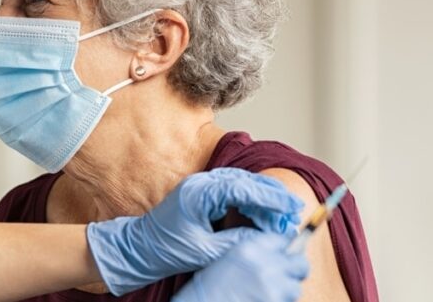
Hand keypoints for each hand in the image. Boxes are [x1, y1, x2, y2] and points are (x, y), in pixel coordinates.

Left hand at [86, 168, 302, 294]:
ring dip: (263, 200)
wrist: (139, 249)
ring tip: (282, 216)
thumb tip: (266, 238)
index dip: (271, 197)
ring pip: (242, 185)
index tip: (291, 207)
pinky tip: (262, 216)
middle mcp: (201, 183)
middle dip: (272, 197)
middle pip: (246, 182)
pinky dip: (250, 202)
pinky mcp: (203, 194)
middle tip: (293, 211)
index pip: (243, 188)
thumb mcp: (206, 251)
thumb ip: (237, 242)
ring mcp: (202, 186)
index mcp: (199, 193)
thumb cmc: (165, 249)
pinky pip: (233, 192)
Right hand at [172, 232, 309, 301]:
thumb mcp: (229, 259)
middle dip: (296, 269)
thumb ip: (255, 253)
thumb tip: (281, 255)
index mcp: (250, 249)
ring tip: (266, 293)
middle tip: (286, 276)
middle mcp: (265, 265)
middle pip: (300, 263)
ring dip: (286, 291)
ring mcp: (273, 288)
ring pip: (295, 288)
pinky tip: (262, 300)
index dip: (286, 248)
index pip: (283, 240)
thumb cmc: (208, 287)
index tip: (287, 253)